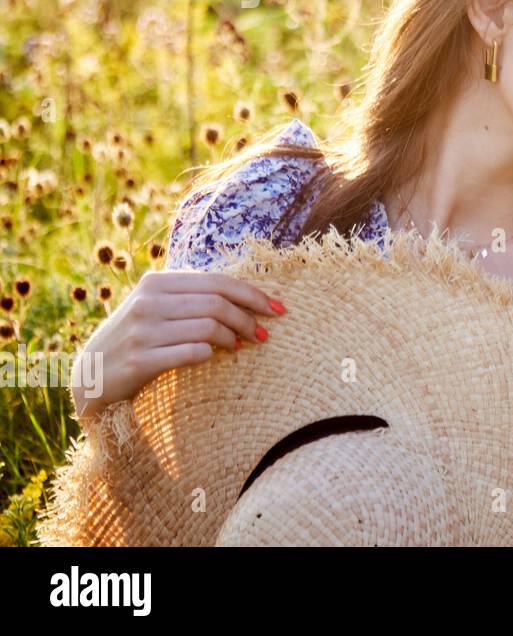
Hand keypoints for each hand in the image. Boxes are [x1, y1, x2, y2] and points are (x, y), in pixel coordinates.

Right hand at [71, 269, 285, 422]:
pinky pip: (191, 353)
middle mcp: (148, 302)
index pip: (217, 281)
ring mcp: (142, 331)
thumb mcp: (157, 307)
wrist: (90, 375)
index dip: (252, 294)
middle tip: (263, 334)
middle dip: (248, 318)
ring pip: (208, 327)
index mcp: (155, 282)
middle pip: (217, 303)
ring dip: (234, 337)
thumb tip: (249, 300)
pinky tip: (216, 356)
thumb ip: (192, 297)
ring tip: (241, 346)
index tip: (277, 309)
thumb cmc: (138, 337)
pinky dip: (211, 354)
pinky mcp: (139, 361)